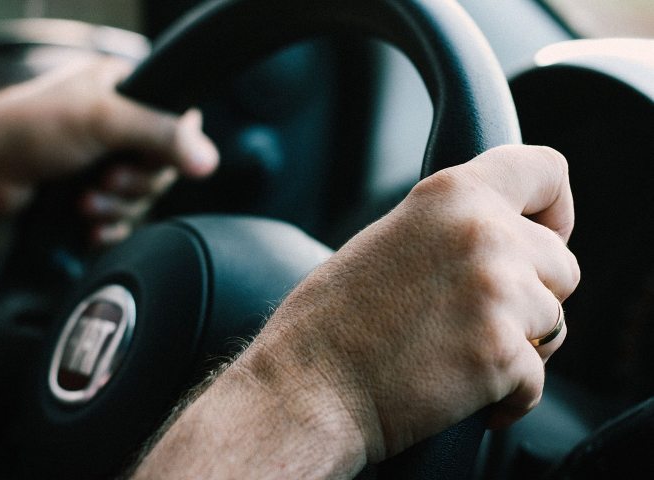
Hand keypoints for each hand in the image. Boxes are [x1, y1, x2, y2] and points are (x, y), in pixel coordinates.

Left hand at [0, 56, 218, 246]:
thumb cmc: (30, 130)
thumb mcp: (104, 121)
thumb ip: (161, 135)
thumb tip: (208, 159)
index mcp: (122, 90)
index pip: (176, 122)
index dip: (169, 149)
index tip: (146, 159)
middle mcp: (116, 124)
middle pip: (161, 167)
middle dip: (134, 184)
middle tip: (107, 179)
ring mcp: (103, 160)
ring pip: (141, 197)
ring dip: (117, 207)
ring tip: (86, 202)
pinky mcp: (91, 192)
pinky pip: (123, 218)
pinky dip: (110, 225)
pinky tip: (91, 226)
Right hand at [132, 145, 579, 478]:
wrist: (306, 386)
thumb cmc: (332, 321)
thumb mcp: (392, 239)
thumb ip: (453, 229)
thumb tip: (504, 244)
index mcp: (451, 195)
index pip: (546, 170)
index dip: (555, 208)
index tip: (545, 236)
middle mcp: (482, 233)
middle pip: (563, 264)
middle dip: (533, 295)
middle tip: (482, 318)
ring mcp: (496, 293)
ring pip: (555, 322)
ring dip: (521, 344)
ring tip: (462, 354)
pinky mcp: (501, 355)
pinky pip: (537, 379)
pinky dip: (508, 394)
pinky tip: (465, 392)